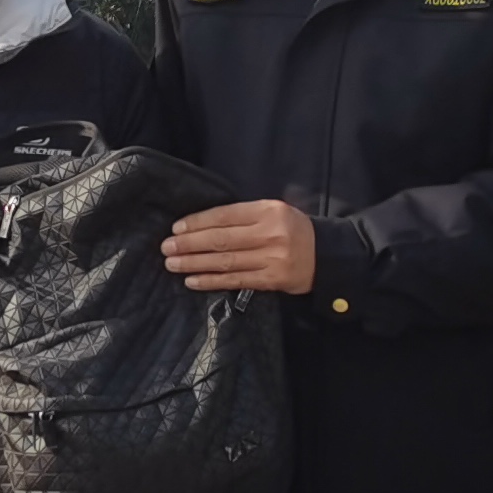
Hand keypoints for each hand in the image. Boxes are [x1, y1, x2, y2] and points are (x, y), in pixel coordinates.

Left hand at [163, 199, 317, 294]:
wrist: (325, 255)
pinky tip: (192, 280)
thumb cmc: (293, 229)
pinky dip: (211, 281)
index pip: (226, 215)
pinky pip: (235, 281)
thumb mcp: (274, 211)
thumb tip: (202, 224)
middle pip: (222, 239)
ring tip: (173, 264)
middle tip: (167, 247)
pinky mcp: (271, 280)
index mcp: (268, 211)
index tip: (177, 228)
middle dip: (190, 244)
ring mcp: (271, 259)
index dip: (198, 222)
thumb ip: (244, 215)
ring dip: (195, 264)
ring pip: (225, 261)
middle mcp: (269, 234)